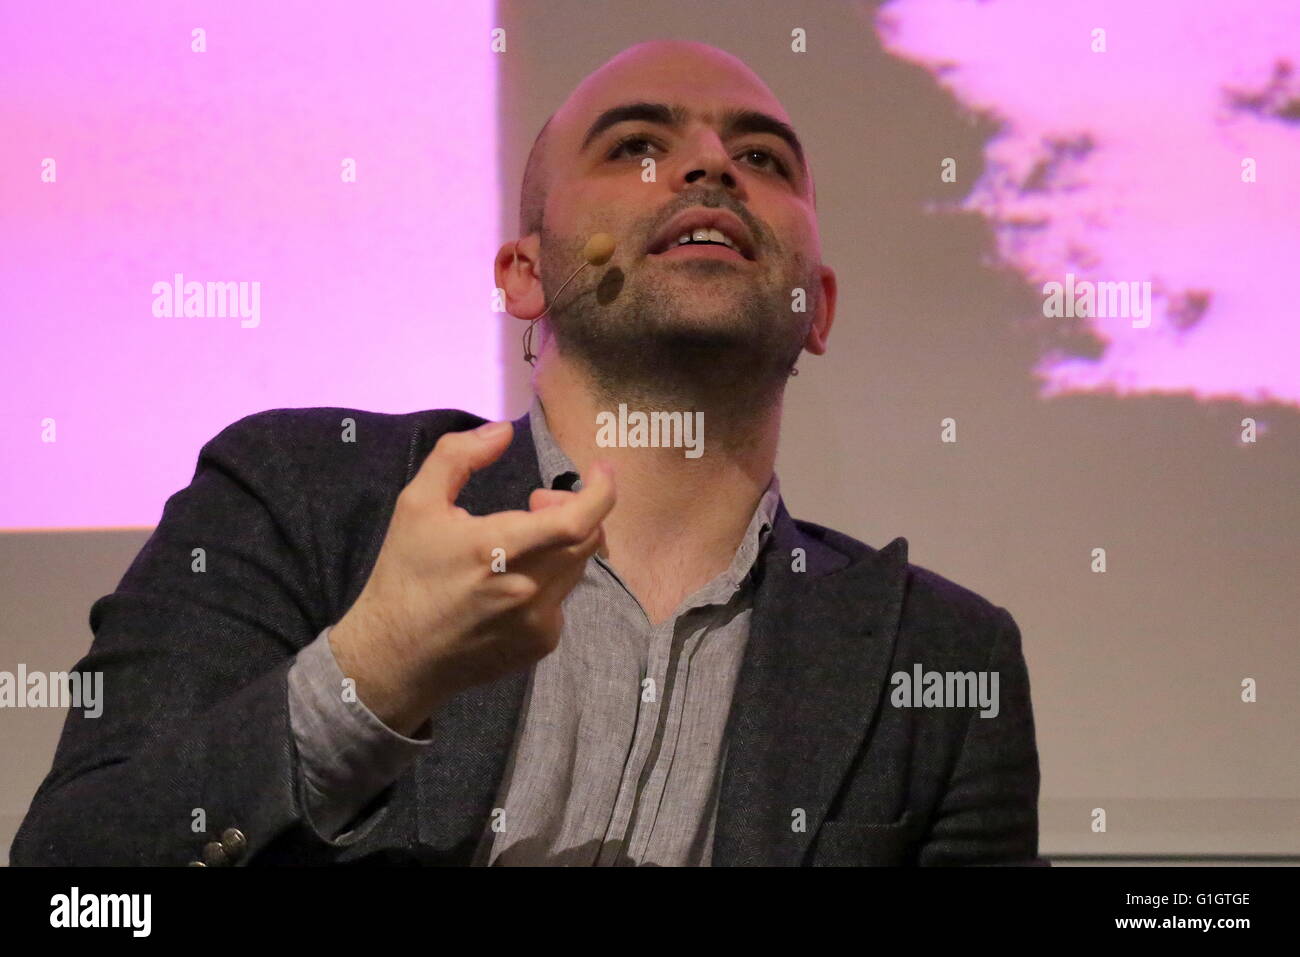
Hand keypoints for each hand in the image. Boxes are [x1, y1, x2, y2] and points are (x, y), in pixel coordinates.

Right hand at [329, 420, 614, 734]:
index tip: (601, 471)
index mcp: (498, 549)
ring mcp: (537, 623)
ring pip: (576, 568)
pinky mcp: (539, 646)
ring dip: (562, 545)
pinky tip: (512, 584)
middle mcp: (527, 589)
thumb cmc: (405, 575)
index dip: (601, 493)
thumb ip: (458, 457)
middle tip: (538, 502)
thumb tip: (504, 430)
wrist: (394, 657)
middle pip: (587, 540)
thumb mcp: (417, 504)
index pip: (577, 521)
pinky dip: (550, 580)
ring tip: (520, 541)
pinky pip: (562, 600)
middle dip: (574, 510)